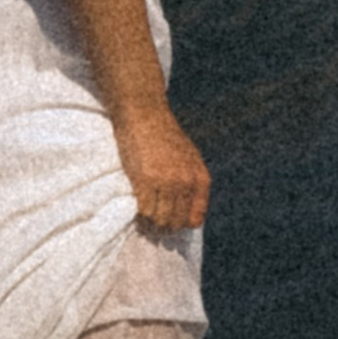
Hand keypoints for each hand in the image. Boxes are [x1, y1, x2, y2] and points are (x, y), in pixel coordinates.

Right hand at [113, 106, 209, 233]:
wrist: (144, 114)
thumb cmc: (164, 135)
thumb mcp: (190, 158)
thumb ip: (191, 183)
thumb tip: (186, 212)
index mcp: (200, 179)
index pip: (195, 220)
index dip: (181, 223)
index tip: (169, 220)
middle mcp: (186, 183)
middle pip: (175, 222)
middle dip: (163, 224)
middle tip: (152, 218)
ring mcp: (166, 182)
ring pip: (158, 219)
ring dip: (150, 218)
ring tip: (144, 209)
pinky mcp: (145, 180)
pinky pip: (144, 209)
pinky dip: (139, 210)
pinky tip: (137, 202)